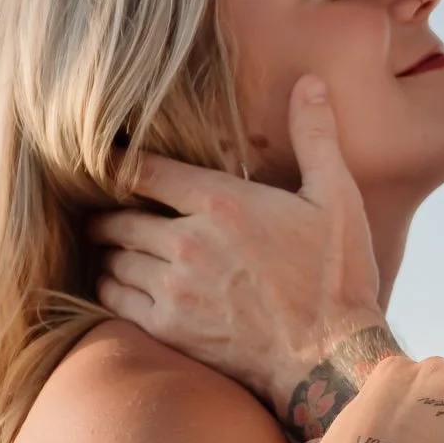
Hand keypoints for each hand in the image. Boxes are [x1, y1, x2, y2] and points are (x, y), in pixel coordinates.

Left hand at [89, 78, 384, 421]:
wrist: (331, 360)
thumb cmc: (337, 277)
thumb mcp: (336, 199)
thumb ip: (315, 137)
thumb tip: (310, 82)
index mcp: (223, 203)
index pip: (144, 171)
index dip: (119, 162)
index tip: (106, 159)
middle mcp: (189, 243)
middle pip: (119, 218)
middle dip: (110, 212)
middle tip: (107, 210)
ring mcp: (175, 290)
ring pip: (114, 259)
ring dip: (111, 252)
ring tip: (115, 247)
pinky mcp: (170, 330)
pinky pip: (116, 301)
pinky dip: (112, 288)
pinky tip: (121, 284)